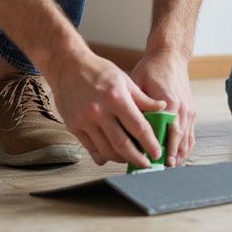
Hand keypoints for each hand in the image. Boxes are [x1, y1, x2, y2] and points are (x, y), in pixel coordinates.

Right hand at [47, 48, 165, 166]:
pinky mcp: (74, 127)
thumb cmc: (98, 71)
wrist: (68, 66)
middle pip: (122, 144)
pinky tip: (112, 154)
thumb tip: (162, 107)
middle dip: (137, 158)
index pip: (138, 127)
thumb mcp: (124, 79)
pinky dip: (103, 154)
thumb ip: (142, 98)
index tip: (156, 152)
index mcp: (116, 98)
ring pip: (106, 150)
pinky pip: (91, 148)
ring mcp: (85, 121)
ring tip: (130, 159)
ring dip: (120, 158)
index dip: (149, 143)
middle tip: (146, 165)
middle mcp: (99, 111)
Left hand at [131, 51, 195, 166]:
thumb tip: (127, 125)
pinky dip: (185, 146)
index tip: (155, 163)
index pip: (168, 133)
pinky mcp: (191, 110)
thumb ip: (137, 105)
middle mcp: (182, 109)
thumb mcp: (138, 84)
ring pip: (187, 140)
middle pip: (179, 141)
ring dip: (178, 155)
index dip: (162, 150)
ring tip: (167, 168)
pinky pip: (191, 134)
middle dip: (170, 157)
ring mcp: (189, 110)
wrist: (170, 55)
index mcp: (170, 103)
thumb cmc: (152, 68)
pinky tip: (177, 155)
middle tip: (160, 171)